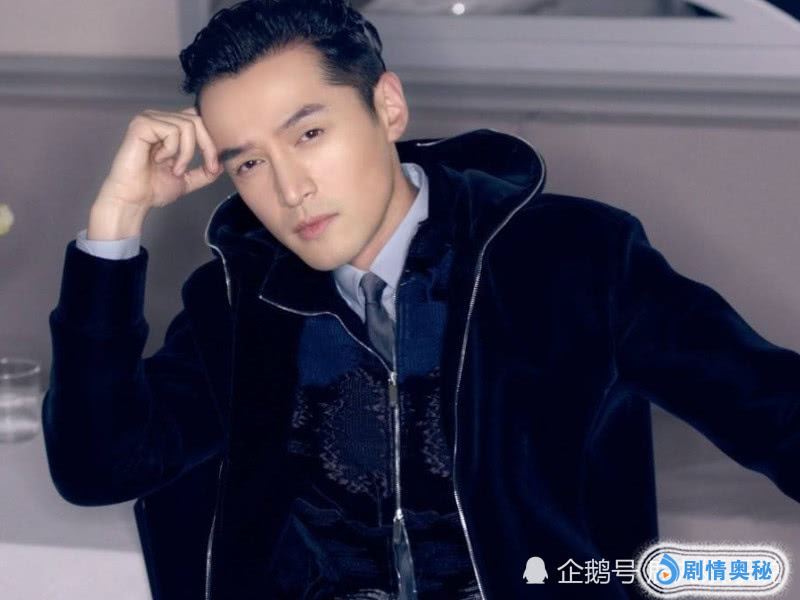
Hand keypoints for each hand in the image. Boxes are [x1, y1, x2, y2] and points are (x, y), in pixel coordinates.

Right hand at [95, 106, 222, 211]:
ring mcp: (149, 120)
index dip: (211, 140)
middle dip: (208, 147)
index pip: (199, 119)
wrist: (133, 200)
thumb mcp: (188, 179)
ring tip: (175, 169)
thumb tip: (222, 163)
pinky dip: (173, 150)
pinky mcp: (141, 125)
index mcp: (169, 127)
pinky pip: (171, 130)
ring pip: (188, 125)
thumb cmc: (154, 189)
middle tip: (208, 168)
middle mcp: (159, 119)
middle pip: (197, 119)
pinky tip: (160, 160)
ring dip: (187, 153)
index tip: (214, 166)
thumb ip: (205, 170)